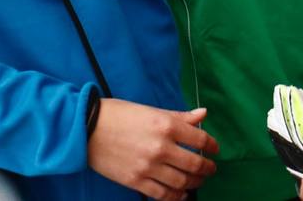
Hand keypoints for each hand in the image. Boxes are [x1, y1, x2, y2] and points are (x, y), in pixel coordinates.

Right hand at [87, 100, 218, 200]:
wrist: (87, 129)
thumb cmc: (119, 115)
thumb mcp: (151, 110)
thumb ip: (179, 116)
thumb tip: (202, 113)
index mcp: (166, 125)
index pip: (200, 138)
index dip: (212, 145)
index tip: (215, 149)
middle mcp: (161, 147)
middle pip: (194, 164)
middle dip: (207, 168)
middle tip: (211, 168)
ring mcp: (148, 167)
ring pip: (182, 182)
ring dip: (194, 183)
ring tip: (197, 181)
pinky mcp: (136, 181)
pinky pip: (162, 195)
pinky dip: (175, 197)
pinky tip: (180, 194)